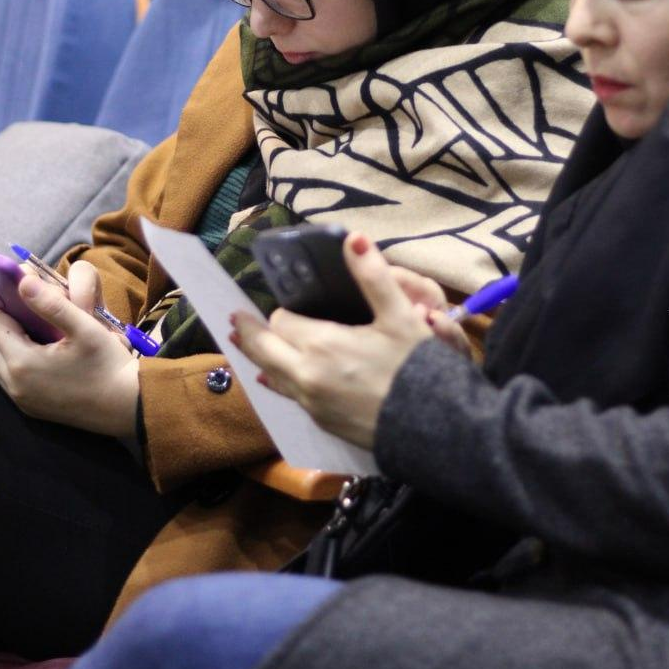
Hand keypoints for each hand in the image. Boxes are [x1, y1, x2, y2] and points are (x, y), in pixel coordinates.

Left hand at [0, 261, 139, 437]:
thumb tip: (23, 281)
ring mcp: (23, 399)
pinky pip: (6, 378)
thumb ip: (52, 304)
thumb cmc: (109, 365)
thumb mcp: (85, 328)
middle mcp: (16, 384)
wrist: (127, 408)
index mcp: (24, 363)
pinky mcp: (32, 407)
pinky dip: (0, 357)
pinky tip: (5, 349)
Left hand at [232, 233, 448, 448]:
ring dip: (259, 357)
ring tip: (243, 344)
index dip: (284, 310)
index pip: (282, 321)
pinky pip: (289, 397)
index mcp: (321, 344)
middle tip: (234, 320)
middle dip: (249, 333)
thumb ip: (373, 276)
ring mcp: (312, 403)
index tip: (287, 304)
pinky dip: (277, 382)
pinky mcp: (323, 422)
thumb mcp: (400, 316)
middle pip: (263, 350)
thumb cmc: (417, 369)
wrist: (434, 430)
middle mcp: (306, 375)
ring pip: (272, 375)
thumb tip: (353, 238)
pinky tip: (273, 380)